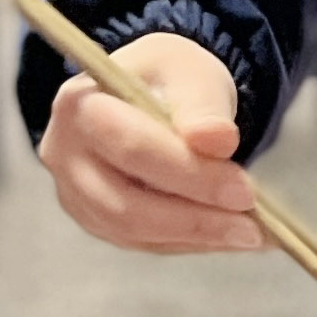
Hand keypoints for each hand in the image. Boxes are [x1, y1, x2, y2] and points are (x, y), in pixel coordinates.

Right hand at [36, 31, 265, 253]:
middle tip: (252, 226)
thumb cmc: (167, 79)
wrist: (148, 93)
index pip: (132, 148)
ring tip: (250, 235)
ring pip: (133, 231)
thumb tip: (218, 141)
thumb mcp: (190, 73)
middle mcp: (64, 153)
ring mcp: (74, 193)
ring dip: (195, 237)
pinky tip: (227, 237)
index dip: (189, 174)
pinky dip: (188, 242)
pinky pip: (141, 242)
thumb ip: (202, 105)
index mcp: (80, 105)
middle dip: (194, 218)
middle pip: (125, 202)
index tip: (245, 191)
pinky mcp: (95, 220)